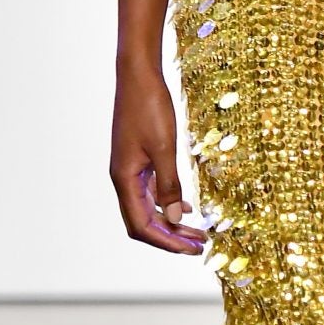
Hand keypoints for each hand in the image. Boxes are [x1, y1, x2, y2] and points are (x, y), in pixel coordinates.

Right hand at [111, 55, 206, 253]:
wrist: (138, 75)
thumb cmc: (149, 106)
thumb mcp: (165, 147)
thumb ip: (169, 184)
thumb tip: (175, 218)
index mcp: (124, 179)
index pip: (140, 225)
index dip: (165, 242)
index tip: (191, 249)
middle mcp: (123, 178)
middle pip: (143, 221)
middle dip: (170, 236)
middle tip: (199, 245)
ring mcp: (130, 169)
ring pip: (148, 207)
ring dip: (171, 221)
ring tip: (198, 231)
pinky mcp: (139, 159)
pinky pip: (151, 190)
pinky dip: (168, 202)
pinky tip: (186, 206)